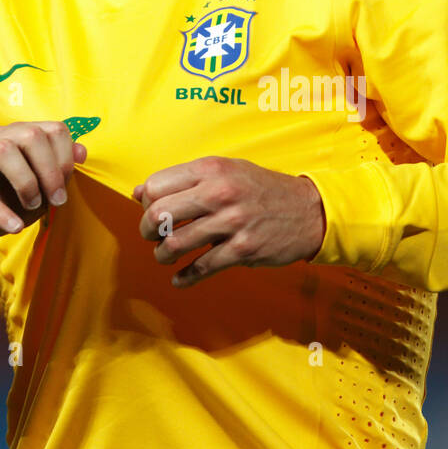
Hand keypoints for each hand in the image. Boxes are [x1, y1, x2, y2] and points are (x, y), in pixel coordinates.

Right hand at [0, 122, 86, 266]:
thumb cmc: (0, 207)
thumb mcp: (36, 193)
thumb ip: (57, 172)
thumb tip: (82, 151)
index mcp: (14, 136)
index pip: (50, 129)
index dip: (65, 158)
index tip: (64, 190)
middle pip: (29, 134)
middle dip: (50, 169)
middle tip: (56, 201)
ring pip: (3, 150)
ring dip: (26, 182)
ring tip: (33, 207)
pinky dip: (0, 210)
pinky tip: (15, 227)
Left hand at [132, 156, 325, 287]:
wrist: (308, 210)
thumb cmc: (260, 188)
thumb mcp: (225, 170)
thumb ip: (184, 179)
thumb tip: (139, 192)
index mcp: (211, 169)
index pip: (157, 185)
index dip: (146, 201)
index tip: (149, 210)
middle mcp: (219, 193)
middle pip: (160, 214)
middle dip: (147, 230)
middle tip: (151, 236)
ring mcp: (231, 222)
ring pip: (176, 243)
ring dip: (162, 255)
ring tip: (164, 256)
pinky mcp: (242, 250)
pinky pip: (202, 267)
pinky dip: (185, 277)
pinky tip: (179, 279)